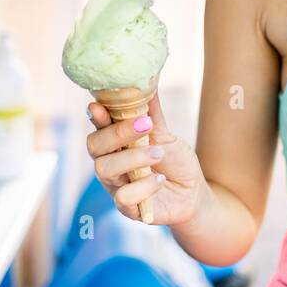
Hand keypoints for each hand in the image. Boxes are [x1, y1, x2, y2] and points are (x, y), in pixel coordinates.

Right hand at [84, 88, 206, 225]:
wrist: (193, 194)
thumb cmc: (175, 161)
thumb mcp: (166, 134)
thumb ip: (153, 112)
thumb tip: (150, 78)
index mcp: (115, 142)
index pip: (97, 126)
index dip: (96, 115)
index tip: (98, 106)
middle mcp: (110, 162)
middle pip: (94, 146)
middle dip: (117, 133)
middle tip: (146, 125)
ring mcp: (115, 185)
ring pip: (105, 170)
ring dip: (132, 158)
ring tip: (158, 153)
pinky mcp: (127, 207)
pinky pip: (123, 198)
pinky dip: (142, 187)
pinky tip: (160, 181)